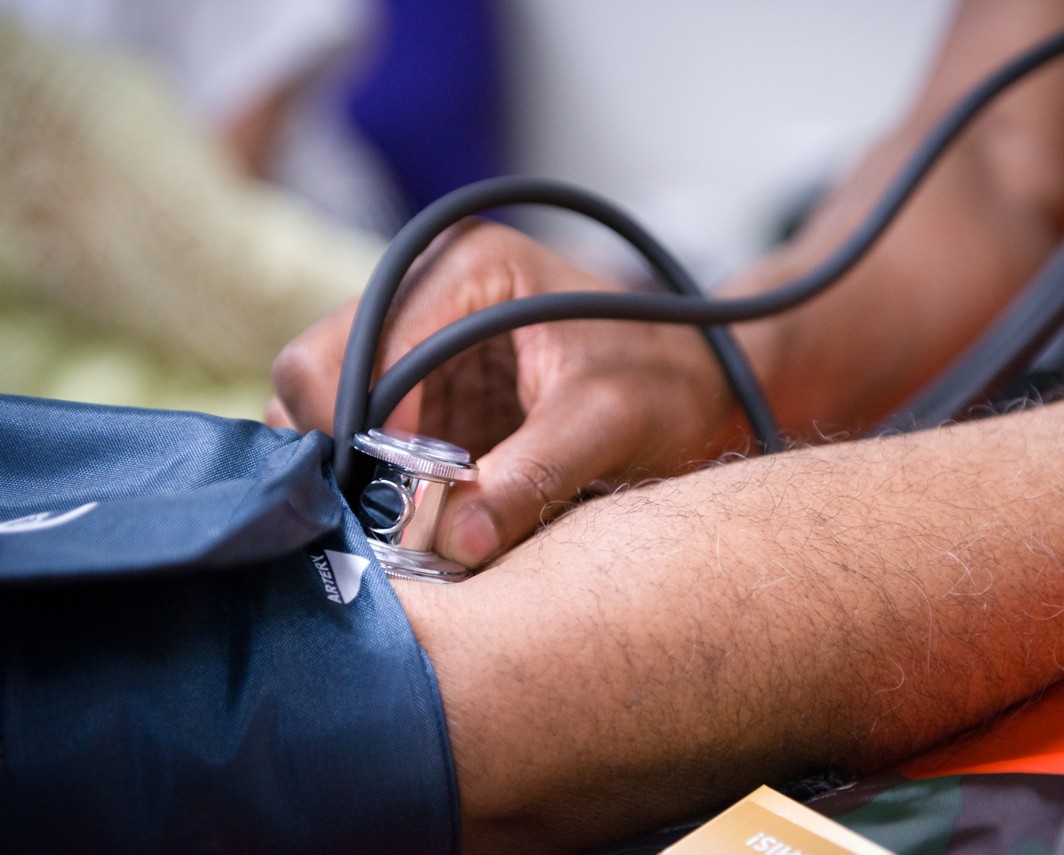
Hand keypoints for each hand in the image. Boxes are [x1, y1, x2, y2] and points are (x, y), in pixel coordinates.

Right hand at [268, 220, 749, 565]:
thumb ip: (532, 476)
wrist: (699, 379)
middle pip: (320, 369)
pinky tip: (419, 506)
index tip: (398, 500)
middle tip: (389, 514)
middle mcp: (426, 288)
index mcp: (467, 268)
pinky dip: (378, 474)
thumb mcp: (608, 422)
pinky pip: (366, 430)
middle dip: (344, 449)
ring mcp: (420, 333)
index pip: (354, 347)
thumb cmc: (667, 380)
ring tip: (408, 513)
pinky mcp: (426, 381)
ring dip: (357, 466)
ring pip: (331, 404)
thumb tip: (455, 542)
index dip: (362, 432)